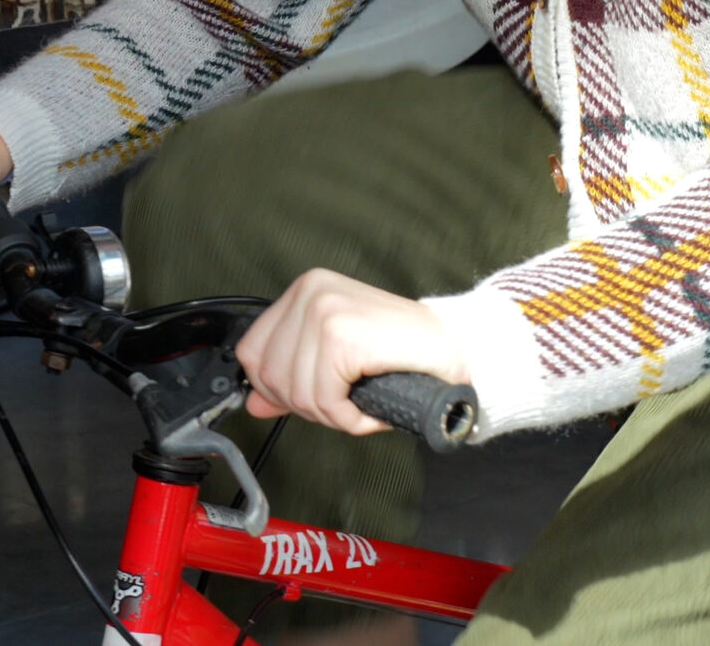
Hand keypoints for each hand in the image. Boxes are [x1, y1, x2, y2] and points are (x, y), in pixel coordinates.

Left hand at [235, 270, 468, 433]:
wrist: (456, 346)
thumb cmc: (405, 351)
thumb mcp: (335, 361)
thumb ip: (290, 378)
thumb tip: (254, 402)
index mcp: (306, 290)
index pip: (253, 352)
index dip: (279, 389)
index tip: (314, 396)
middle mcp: (311, 292)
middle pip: (268, 376)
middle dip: (307, 405)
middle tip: (345, 403)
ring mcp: (324, 310)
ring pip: (296, 393)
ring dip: (331, 415)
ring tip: (360, 405)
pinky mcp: (342, 335)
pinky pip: (324, 400)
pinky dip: (348, 419)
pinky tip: (370, 411)